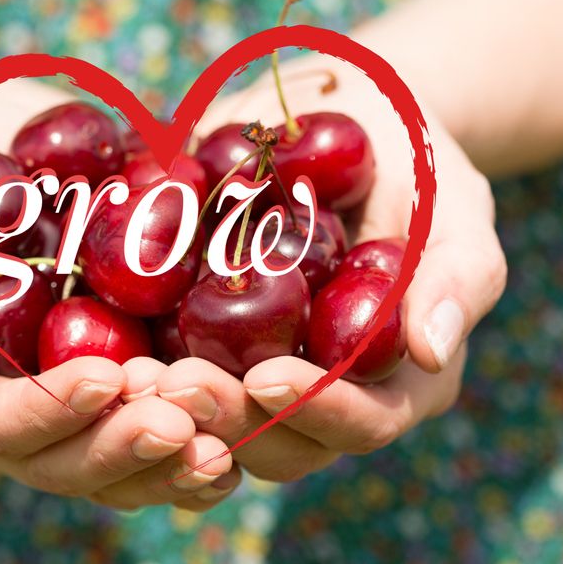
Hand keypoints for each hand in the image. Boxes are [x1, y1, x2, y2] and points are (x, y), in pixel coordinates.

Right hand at [0, 80, 239, 511]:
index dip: (43, 411)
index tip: (103, 374)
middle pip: (56, 465)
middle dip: (119, 448)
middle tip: (181, 421)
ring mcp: (58, 426)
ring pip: (110, 476)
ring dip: (166, 467)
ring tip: (220, 445)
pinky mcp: (109, 411)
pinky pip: (149, 458)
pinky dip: (190, 461)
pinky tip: (237, 448)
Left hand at [158, 54, 505, 481]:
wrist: (344, 120)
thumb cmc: (414, 160)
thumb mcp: (451, 202)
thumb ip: (456, 275)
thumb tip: (432, 350)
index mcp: (395, 379)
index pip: (362, 422)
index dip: (314, 410)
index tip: (263, 376)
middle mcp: (327, 396)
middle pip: (280, 443)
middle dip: (228, 420)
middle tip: (173, 383)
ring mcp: (263, 380)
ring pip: (219, 430)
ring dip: (174, 415)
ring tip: (130, 379)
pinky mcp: (210, 351)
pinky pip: (173, 387)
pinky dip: (141, 384)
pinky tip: (105, 361)